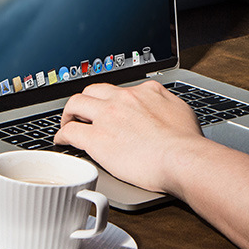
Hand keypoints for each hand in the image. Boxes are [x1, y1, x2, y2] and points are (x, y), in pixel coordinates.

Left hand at [54, 81, 203, 193]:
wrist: (181, 158)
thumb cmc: (186, 143)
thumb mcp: (181, 110)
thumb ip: (166, 101)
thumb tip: (161, 101)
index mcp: (144, 92)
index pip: (118, 90)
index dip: (109, 100)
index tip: (107, 107)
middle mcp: (123, 99)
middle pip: (93, 91)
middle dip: (85, 101)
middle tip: (82, 113)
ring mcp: (107, 116)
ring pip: (76, 104)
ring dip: (69, 113)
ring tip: (68, 122)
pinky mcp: (97, 138)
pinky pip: (70, 131)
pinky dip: (62, 134)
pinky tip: (62, 140)